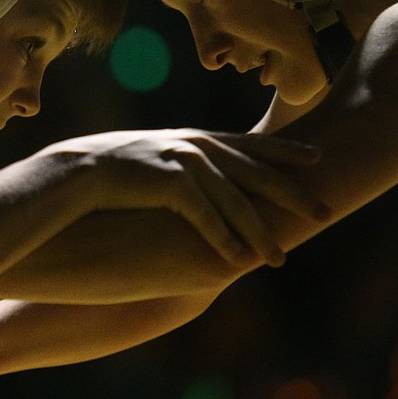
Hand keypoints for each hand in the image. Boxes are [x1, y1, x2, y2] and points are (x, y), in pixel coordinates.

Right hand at [40, 129, 327, 266]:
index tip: (316, 157)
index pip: (250, 143)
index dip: (285, 151)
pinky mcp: (169, 183)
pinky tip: (239, 260)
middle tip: (325, 211)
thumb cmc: (107, 169)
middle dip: (293, 193)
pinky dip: (223, 239)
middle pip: (256, 171)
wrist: (73, 171)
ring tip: (279, 258)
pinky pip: (205, 216)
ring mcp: (184, 162)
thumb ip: (178, 164)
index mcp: (194, 138)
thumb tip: (192, 178)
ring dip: (259, 233)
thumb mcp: (151, 158)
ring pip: (236, 200)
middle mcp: (195, 145)